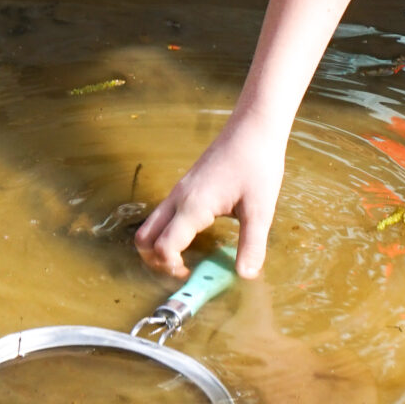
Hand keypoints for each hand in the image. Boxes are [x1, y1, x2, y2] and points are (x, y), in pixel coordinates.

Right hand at [133, 116, 286, 278]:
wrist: (253, 128)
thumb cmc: (257, 164)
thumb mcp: (260, 208)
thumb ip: (252, 244)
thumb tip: (246, 275)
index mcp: (192, 206)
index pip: (163, 247)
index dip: (171, 267)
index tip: (192, 274)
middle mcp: (178, 199)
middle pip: (144, 239)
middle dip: (155, 261)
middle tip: (184, 269)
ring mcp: (179, 191)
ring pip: (151, 225)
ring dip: (159, 246)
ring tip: (187, 257)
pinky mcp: (186, 186)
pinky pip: (164, 214)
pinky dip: (168, 232)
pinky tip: (196, 235)